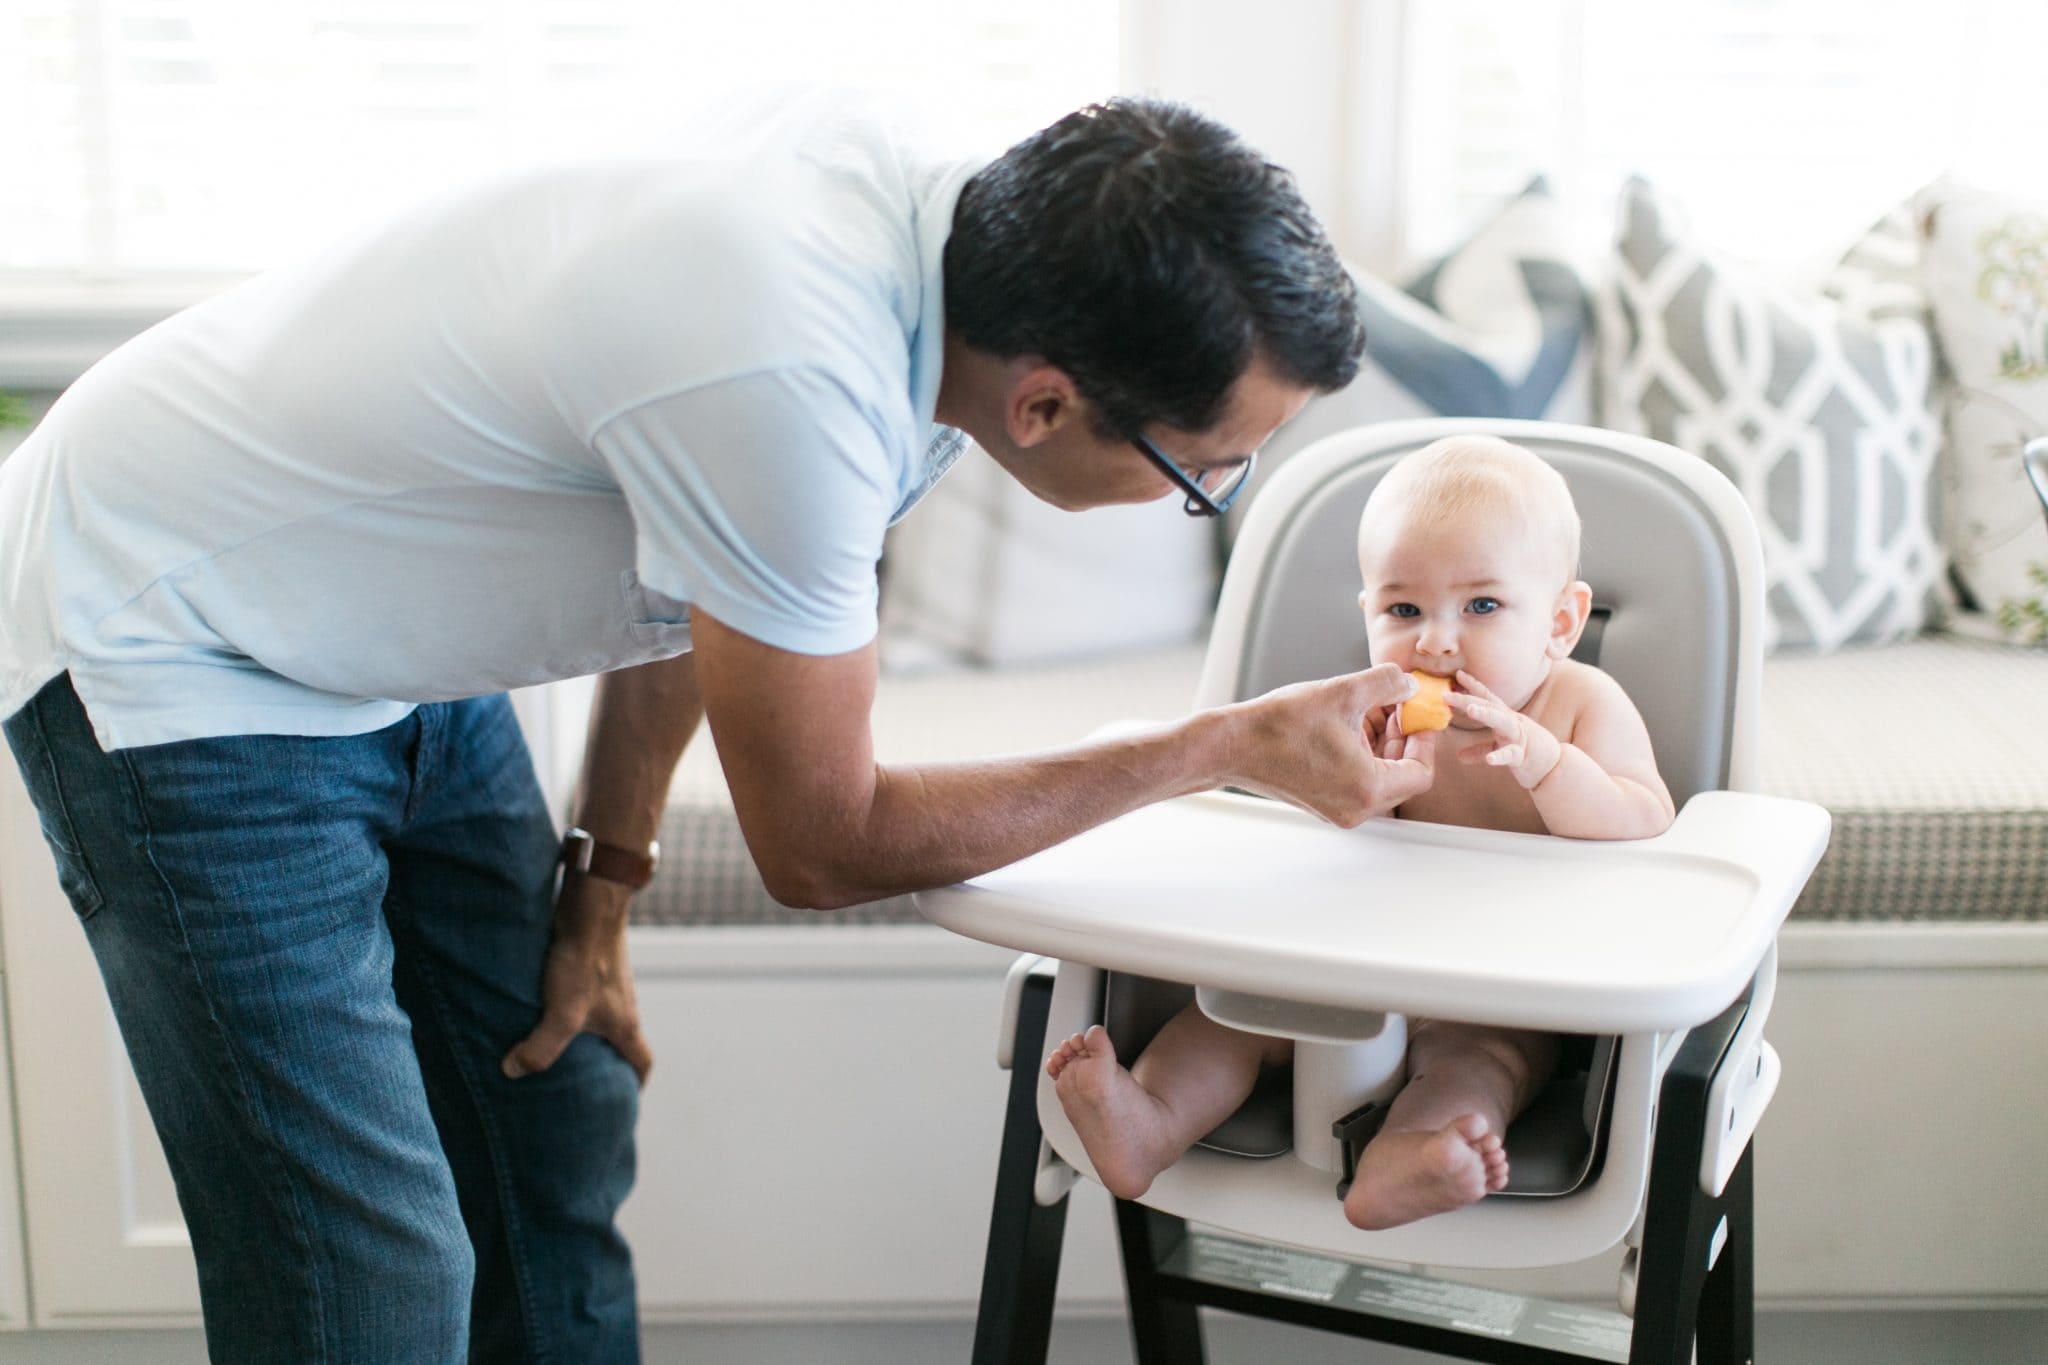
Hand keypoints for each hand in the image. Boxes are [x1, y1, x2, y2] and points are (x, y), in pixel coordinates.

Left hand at [501, 875, 654, 1085]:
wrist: (590, 908)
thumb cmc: (585, 961)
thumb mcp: (562, 1013)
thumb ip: (540, 1048)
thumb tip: (512, 1071)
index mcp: (625, 1024)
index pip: (642, 1061)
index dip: (635, 1083)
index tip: (623, 1098)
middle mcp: (622, 1005)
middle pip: (620, 1042)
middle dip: (603, 1063)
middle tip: (578, 1079)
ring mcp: (607, 984)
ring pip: (599, 1018)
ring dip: (581, 1033)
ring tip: (551, 1044)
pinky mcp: (591, 966)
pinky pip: (582, 996)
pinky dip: (567, 1008)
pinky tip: (539, 1007)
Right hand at [1231, 663, 1436, 825]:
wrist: (1231, 745)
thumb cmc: (1279, 725)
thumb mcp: (1344, 692)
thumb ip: (1387, 684)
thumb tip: (1408, 685)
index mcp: (1367, 789)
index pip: (1421, 771)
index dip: (1425, 738)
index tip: (1419, 713)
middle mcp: (1355, 808)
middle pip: (1401, 776)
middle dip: (1403, 737)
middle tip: (1399, 705)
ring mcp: (1337, 808)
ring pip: (1379, 776)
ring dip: (1381, 743)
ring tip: (1371, 707)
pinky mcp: (1321, 801)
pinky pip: (1357, 779)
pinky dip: (1361, 753)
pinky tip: (1349, 722)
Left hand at [1443, 670, 1561, 789]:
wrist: (1555, 767)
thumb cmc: (1529, 754)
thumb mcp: (1502, 748)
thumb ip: (1480, 750)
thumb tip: (1459, 756)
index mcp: (1506, 718)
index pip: (1488, 699)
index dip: (1473, 686)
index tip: (1458, 674)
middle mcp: (1512, 722)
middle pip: (1489, 707)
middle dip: (1467, 699)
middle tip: (1445, 694)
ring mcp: (1518, 737)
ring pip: (1502, 722)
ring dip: (1486, 714)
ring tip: (1470, 709)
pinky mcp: (1523, 755)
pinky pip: (1511, 754)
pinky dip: (1500, 756)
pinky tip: (1490, 761)